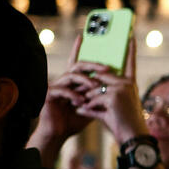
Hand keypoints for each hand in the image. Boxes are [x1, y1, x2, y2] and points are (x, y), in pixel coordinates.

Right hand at [29, 36, 96, 158]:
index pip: (78, 61)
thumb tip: (119, 84)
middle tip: (107, 69)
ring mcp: (55, 85)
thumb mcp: (93, 103)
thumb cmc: (76, 118)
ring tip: (95, 87)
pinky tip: (81, 102)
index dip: (78, 48)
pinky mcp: (49, 94)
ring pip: (72, 75)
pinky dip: (74, 95)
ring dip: (86, 81)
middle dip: (93, 65)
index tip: (82, 36)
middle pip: (78, 65)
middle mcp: (63, 79)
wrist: (59, 133)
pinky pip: (63, 90)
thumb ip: (101, 92)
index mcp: (73, 81)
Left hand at [74, 36, 148, 143]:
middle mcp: (127, 83)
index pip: (130, 63)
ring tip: (89, 111)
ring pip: (94, 88)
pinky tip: (86, 113)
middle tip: (81, 99)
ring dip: (88, 101)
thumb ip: (102, 96)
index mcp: (130, 84)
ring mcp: (121, 88)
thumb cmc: (123, 124)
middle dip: (89, 88)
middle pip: (101, 77)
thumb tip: (85, 95)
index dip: (130, 50)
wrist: (132, 136)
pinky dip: (88, 107)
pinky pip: (93, 98)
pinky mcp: (113, 96)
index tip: (130, 36)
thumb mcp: (114, 107)